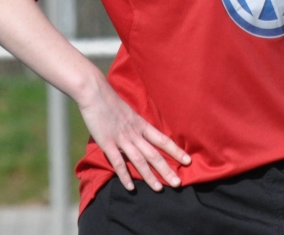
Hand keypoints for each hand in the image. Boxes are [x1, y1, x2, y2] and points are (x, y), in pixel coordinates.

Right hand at [77, 76, 190, 190]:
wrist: (95, 93)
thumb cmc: (111, 102)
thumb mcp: (130, 113)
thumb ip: (136, 126)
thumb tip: (144, 135)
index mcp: (141, 124)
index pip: (163, 140)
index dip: (176, 151)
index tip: (188, 160)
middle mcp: (135, 133)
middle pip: (154, 154)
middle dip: (166, 169)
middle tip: (178, 183)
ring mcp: (122, 138)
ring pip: (139, 160)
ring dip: (150, 176)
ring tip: (159, 189)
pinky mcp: (107, 143)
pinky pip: (118, 162)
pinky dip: (125, 175)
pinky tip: (130, 187)